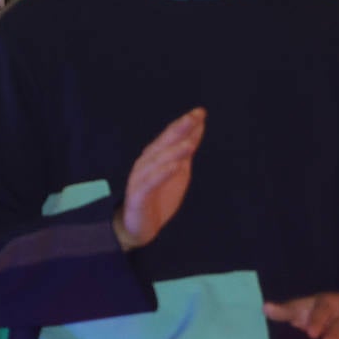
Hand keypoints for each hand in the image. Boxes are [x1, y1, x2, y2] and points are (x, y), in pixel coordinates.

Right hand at [113, 108, 205, 250]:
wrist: (140, 226)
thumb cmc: (159, 195)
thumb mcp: (179, 170)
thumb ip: (186, 150)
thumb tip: (198, 128)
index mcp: (156, 155)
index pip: (171, 136)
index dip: (185, 124)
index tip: (200, 112)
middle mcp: (146, 163)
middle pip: (163, 143)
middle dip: (179, 129)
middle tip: (193, 117)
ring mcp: (141, 179)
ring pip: (157, 162)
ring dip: (172, 152)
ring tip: (188, 144)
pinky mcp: (138, 196)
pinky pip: (150, 183)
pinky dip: (162, 174)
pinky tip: (174, 167)